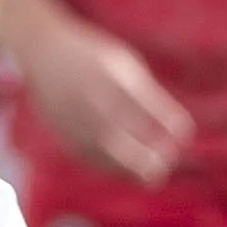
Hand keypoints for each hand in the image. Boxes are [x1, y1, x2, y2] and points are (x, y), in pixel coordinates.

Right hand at [16, 13, 194, 185]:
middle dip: (149, 154)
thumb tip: (174, 132)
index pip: (146, 106)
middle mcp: (91, 98)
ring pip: (106, 153)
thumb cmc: (94, 57)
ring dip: (132, 168)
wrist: (43, 51)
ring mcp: (74, 117)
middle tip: (166, 160)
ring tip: (152, 175)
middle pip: (124, 135)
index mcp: (112, 76)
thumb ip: (147, 94)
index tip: (183, 133)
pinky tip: (127, 171)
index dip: (168, 123)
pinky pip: (89, 157)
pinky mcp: (63, 131)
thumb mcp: (124, 63)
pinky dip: (112, 168)